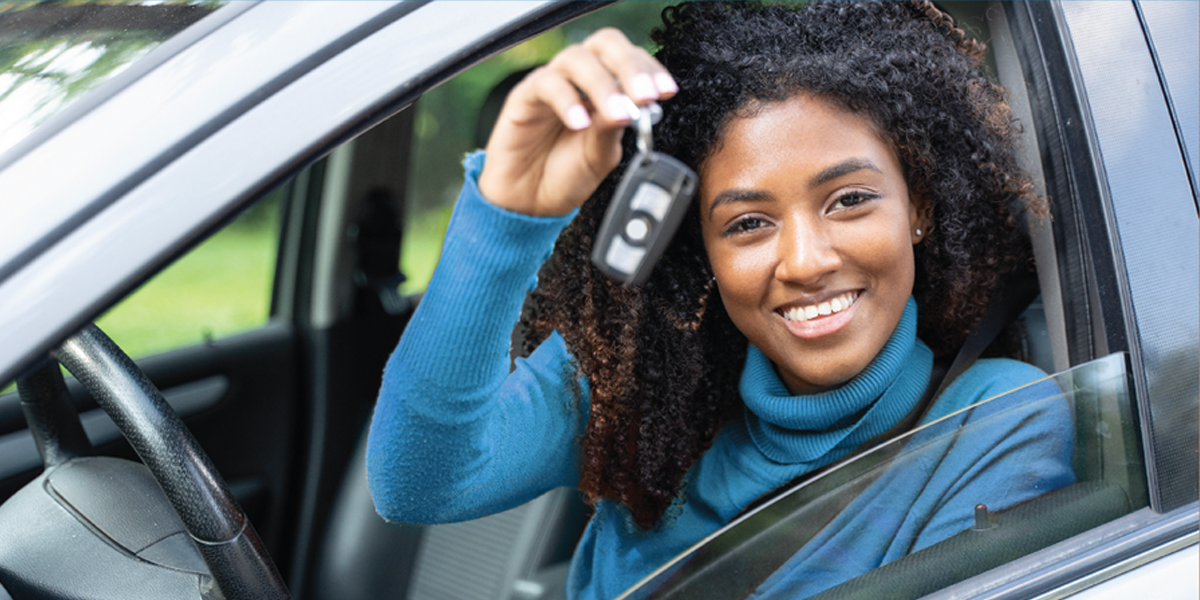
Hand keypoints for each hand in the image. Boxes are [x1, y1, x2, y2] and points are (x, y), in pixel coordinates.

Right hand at [477, 28, 676, 216]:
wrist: (530, 202)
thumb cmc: (566, 174)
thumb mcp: (601, 155)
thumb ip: (613, 129)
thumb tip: (633, 107)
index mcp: (604, 86)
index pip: (630, 58)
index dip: (650, 69)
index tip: (666, 93)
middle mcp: (579, 77)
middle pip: (606, 44)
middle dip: (631, 67)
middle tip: (645, 96)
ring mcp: (551, 83)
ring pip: (577, 59)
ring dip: (602, 85)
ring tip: (616, 115)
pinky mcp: (524, 96)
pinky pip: (546, 84)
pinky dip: (567, 101)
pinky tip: (580, 124)